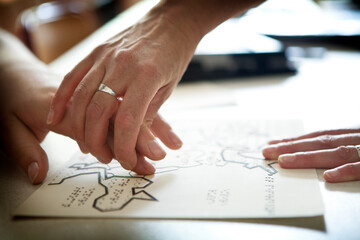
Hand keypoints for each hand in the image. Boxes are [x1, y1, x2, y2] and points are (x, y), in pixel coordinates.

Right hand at [0, 64, 181, 183]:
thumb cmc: (174, 54)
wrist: (170, 22)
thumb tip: (132, 136)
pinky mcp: (97, 52)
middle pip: (99, 111)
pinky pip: (72, 76)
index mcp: (147, 76)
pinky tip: (55, 117)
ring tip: (85, 145)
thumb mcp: (169, 86)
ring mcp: (106, 57)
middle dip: (97, 141)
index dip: (125, 147)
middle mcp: (123, 66)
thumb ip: (148, 110)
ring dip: (79, 126)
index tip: (127, 161)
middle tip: (104, 157)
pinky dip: (62, 99)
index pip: (128, 120)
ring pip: (81, 96)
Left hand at [262, 129, 359, 182]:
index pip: (318, 136)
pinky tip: (327, 177)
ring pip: (336, 153)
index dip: (295, 140)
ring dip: (308, 157)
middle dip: (291, 147)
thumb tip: (317, 149)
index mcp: (352, 134)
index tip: (273, 143)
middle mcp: (357, 139)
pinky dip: (345, 171)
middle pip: (320, 142)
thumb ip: (342, 144)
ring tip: (283, 161)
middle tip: (267, 152)